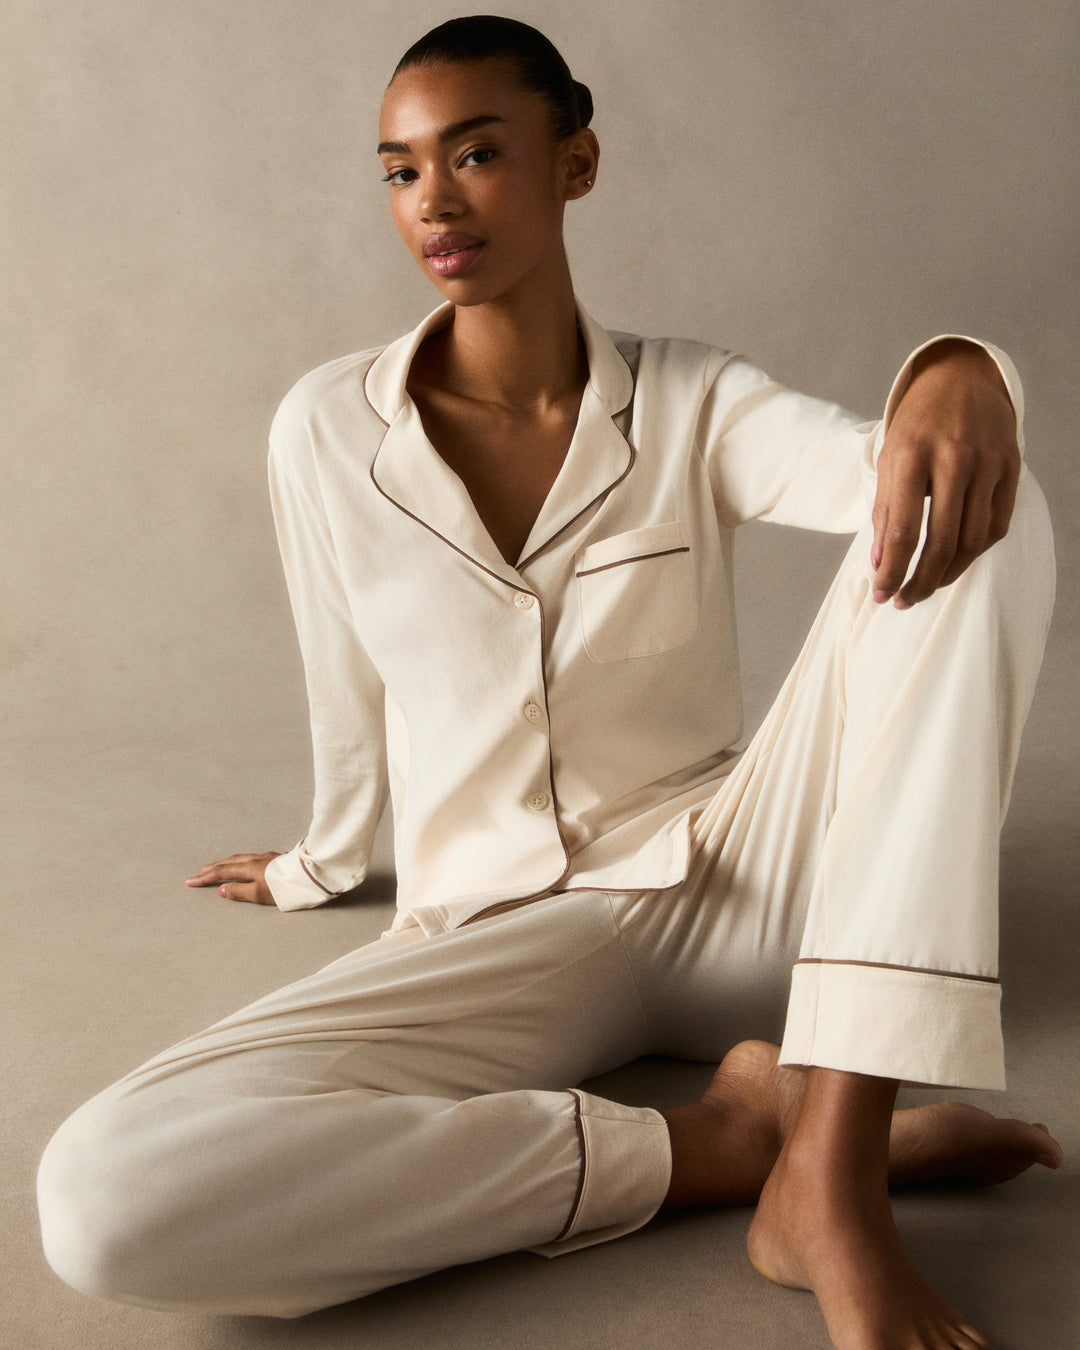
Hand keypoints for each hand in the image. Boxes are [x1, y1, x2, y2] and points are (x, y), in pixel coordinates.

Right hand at [185, 852, 280, 904]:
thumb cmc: (288, 887)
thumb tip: (221, 890)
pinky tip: (247, 864)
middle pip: (231, 862)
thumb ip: (240, 892)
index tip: (191, 881)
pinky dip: (242, 862)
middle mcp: (258, 860)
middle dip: (215, 867)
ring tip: (220, 866)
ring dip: (228, 863)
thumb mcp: (261, 894)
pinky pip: (253, 858)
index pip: (222, 873)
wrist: (313, 875)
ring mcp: (269, 858)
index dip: (206, 878)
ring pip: (242, 858)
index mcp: (250, 868)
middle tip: (202, 872)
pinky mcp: (279, 859)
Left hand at [872, 339, 1019, 607]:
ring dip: (947, 574)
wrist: (961, 379)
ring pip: (972, 540)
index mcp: (911, 456)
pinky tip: (955, 561)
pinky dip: (975, 552)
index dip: (891, 571)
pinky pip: (996, 526)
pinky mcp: (1012, 468)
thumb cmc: (917, 425)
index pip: (901, 531)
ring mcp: (988, 463)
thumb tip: (881, 563)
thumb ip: (885, 511)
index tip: (881, 595)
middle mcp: (953, 459)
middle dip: (920, 581)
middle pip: (940, 542)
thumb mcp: (889, 459)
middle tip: (903, 601)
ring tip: (926, 587)